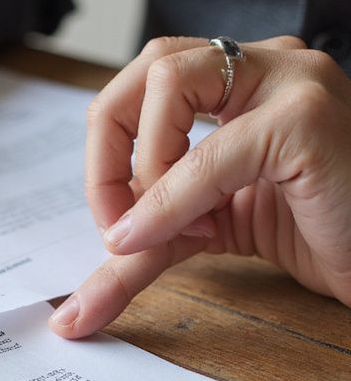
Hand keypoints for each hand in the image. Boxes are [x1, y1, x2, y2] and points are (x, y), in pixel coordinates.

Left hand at [49, 35, 350, 337]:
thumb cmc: (311, 232)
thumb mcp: (200, 232)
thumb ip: (136, 255)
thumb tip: (69, 316)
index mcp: (236, 81)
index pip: (140, 82)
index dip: (105, 149)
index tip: (111, 219)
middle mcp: (263, 65)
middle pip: (150, 63)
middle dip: (109, 143)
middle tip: (113, 217)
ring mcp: (292, 80)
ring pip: (171, 81)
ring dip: (143, 163)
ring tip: (164, 226)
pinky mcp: (309, 120)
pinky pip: (214, 151)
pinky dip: (171, 198)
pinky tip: (168, 235)